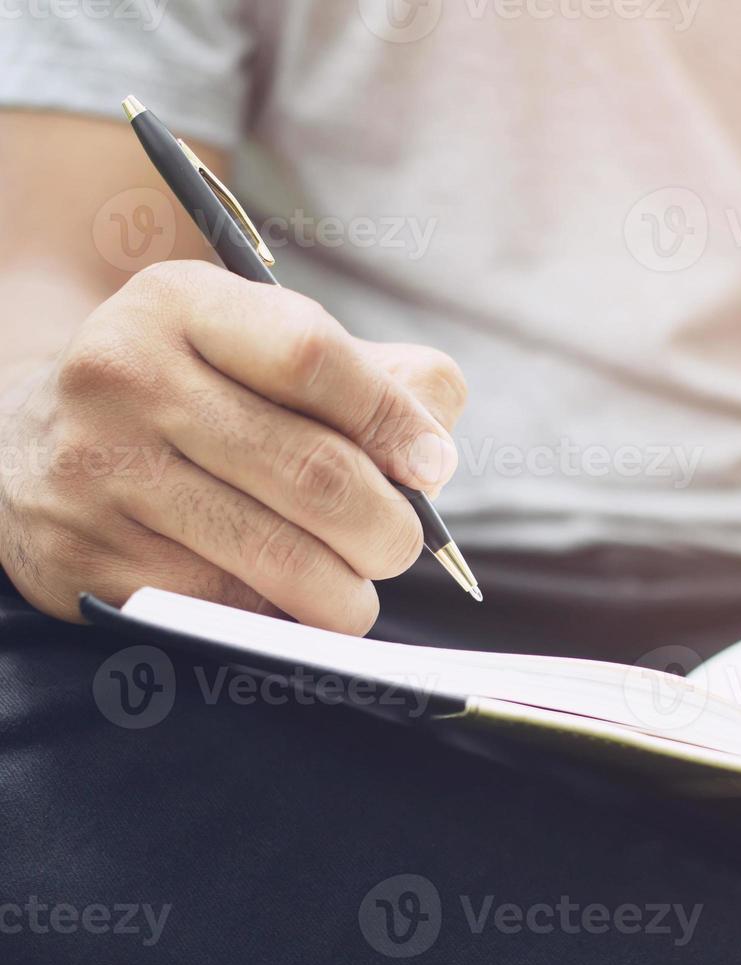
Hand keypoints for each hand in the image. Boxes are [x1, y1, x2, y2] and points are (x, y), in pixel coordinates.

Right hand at [0, 260, 467, 634]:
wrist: (33, 444)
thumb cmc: (196, 396)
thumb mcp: (265, 349)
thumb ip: (375, 378)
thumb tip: (434, 456)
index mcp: (181, 303)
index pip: (314, 356)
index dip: (393, 421)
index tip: (432, 465)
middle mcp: (125, 375)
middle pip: (313, 470)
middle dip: (388, 527)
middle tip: (400, 545)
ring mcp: (98, 470)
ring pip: (279, 556)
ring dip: (346, 592)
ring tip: (356, 590)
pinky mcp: (87, 556)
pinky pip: (226, 606)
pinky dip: (278, 617)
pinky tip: (279, 603)